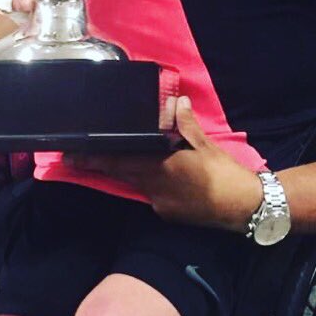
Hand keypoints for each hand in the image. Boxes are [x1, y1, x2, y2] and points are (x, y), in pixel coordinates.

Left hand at [70, 96, 262, 229]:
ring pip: (135, 184)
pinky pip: (150, 194)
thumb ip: (186, 125)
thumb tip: (176, 102)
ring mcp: (160, 203)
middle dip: (99, 165)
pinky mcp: (168, 213)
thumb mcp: (207, 145)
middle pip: (122, 174)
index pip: (121, 162)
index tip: (72, 155)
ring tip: (108, 162)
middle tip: (75, 158)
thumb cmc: (225, 173)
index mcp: (163, 167)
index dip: (95, 159)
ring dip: (123, 174)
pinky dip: (147, 183)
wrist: (243, 207)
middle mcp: (155, 188)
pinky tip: (153, 176)